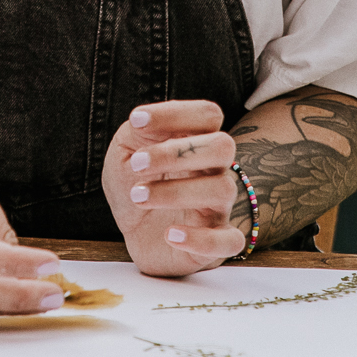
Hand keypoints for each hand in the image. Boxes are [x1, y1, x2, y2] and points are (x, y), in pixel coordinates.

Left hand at [101, 99, 245, 275]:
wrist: (134, 230)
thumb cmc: (134, 182)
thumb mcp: (125, 150)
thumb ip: (137, 132)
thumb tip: (141, 119)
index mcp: (196, 142)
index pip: (209, 114)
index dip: (176, 113)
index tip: (136, 121)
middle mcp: (214, 171)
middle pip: (223, 146)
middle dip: (177, 153)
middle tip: (137, 165)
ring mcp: (218, 207)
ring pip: (221, 190)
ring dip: (174, 192)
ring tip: (138, 197)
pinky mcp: (216, 243)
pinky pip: (230, 241)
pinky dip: (202, 239)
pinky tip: (171, 235)